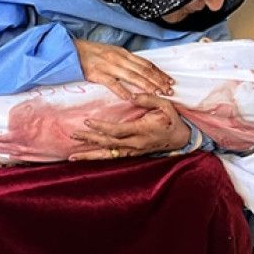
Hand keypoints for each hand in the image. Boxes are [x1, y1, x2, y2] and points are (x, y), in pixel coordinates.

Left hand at [69, 94, 190, 159]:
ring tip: (72, 157)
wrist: (181, 139)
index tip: (88, 121)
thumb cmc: (172, 120)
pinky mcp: (131, 154)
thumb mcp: (165, 105)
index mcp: (142, 130)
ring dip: (90, 156)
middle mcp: (135, 144)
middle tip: (73, 135)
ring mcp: (132, 151)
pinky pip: (112, 157)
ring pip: (108, 155)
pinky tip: (85, 158)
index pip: (117, 131)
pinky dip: (97, 158)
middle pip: (108, 144)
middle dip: (90, 140)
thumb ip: (149, 99)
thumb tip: (132, 95)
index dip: (102, 127)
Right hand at [73, 38, 173, 99]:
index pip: (146, 64)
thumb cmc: (90, 53)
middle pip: (143, 70)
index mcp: (123, 53)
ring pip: (132, 77)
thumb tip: (139, 68)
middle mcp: (119, 58)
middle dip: (158, 81)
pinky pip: (113, 84)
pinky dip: (123, 91)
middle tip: (169, 90)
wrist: (71, 50)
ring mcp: (108, 66)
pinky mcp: (97, 74)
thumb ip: (124, 60)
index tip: (169, 80)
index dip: (159, 72)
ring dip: (147, 86)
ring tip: (157, 94)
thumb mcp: (111, 52)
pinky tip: (132, 98)